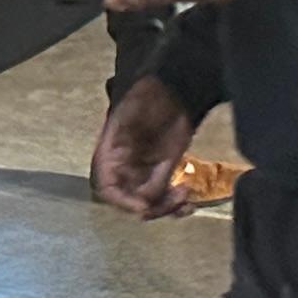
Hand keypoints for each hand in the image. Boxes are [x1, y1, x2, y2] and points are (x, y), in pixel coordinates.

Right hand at [91, 76, 199, 218]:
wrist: (171, 88)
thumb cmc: (147, 97)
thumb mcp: (132, 115)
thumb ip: (131, 148)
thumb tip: (131, 176)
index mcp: (109, 157)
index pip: (108, 189)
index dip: (123, 202)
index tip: (145, 205)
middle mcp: (124, 171)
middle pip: (131, 202)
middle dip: (153, 207)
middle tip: (175, 199)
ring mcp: (144, 174)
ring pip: (150, 205)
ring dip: (167, 208)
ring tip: (186, 198)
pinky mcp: (163, 174)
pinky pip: (165, 199)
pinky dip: (176, 206)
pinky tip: (189, 204)